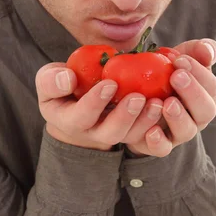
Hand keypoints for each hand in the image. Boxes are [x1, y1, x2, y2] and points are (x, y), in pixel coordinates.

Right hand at [35, 62, 162, 151]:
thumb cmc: (62, 84)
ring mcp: (113, 133)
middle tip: (138, 97)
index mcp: (68, 120)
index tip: (109, 83)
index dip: (95, 103)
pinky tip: (166, 103)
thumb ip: (51, 80)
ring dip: (145, 121)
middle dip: (125, 117)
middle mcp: (92, 132)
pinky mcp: (131, 129)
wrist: (77, 96)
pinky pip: (145, 132)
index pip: (81, 117)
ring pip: (131, 136)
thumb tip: (68, 78)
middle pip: (110, 133)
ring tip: (158, 102)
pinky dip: (156, 120)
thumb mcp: (48, 79)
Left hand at [125, 39, 215, 157]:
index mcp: (207, 96)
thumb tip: (208, 51)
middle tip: (176, 76)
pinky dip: (158, 141)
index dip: (199, 73)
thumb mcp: (181, 57)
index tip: (180, 60)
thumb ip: (197, 50)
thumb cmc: (166, 73)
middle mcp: (198, 117)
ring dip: (178, 117)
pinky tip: (151, 130)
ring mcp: (180, 133)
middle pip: (206, 111)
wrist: (139, 95)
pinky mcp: (160, 144)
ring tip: (166, 102)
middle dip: (192, 93)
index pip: (212, 87)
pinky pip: (163, 149)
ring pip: (187, 131)